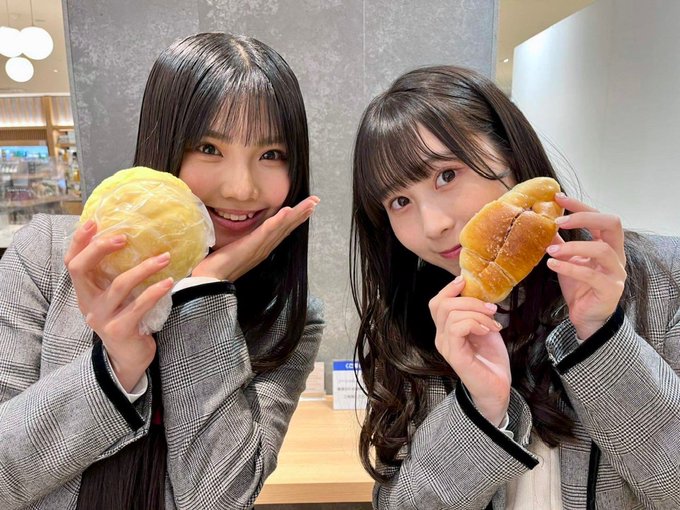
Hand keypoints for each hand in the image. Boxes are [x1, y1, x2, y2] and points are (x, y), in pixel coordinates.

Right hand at [64, 220, 173, 391]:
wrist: (130, 358)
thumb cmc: (127, 318)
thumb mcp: (117, 296)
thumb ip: (117, 275)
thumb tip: (136, 239)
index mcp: (85, 292)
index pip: (72, 262)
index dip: (79, 241)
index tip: (94, 220)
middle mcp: (88, 303)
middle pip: (80, 269)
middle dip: (100, 248)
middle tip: (124, 237)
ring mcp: (101, 318)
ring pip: (118, 285)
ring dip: (144, 268)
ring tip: (164, 257)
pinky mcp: (120, 329)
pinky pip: (139, 305)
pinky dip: (155, 291)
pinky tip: (169, 282)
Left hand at [192, 195, 318, 280]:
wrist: (210, 280)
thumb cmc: (216, 267)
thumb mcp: (232, 250)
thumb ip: (240, 242)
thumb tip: (238, 232)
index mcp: (261, 249)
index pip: (281, 231)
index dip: (295, 219)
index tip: (306, 208)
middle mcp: (264, 249)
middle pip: (287, 228)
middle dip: (302, 214)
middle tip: (315, 201)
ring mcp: (260, 248)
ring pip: (282, 228)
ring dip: (297, 215)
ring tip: (310, 204)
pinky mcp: (252, 246)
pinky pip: (267, 231)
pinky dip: (279, 221)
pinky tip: (287, 211)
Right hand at [429, 276, 509, 425]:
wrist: (497, 388)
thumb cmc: (491, 359)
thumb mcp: (484, 328)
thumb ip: (477, 312)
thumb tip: (479, 290)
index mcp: (446, 329)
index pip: (437, 302)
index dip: (449, 288)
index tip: (466, 281)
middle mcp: (441, 337)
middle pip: (441, 304)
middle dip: (469, 300)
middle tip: (491, 308)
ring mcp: (446, 346)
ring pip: (451, 313)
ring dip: (477, 312)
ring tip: (493, 323)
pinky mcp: (455, 355)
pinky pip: (457, 327)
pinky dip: (475, 322)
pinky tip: (487, 330)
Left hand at [546, 193, 626, 339]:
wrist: (586, 317)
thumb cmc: (580, 287)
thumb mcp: (566, 260)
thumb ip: (559, 243)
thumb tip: (542, 223)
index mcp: (607, 244)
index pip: (600, 217)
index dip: (581, 206)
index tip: (558, 198)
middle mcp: (616, 255)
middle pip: (612, 224)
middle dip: (585, 217)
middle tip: (559, 221)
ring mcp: (616, 272)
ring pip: (602, 250)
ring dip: (573, 246)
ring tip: (550, 250)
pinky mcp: (610, 289)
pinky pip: (591, 274)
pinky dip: (569, 267)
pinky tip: (552, 264)